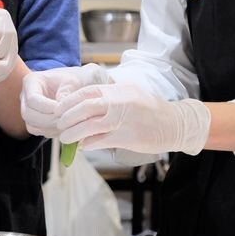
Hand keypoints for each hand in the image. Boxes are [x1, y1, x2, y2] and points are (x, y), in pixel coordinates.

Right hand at [20, 64, 111, 137]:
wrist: (73, 85)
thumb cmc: (72, 80)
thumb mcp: (71, 82)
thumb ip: (65, 93)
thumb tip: (60, 110)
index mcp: (31, 81)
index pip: (32, 99)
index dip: (47, 108)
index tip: (63, 111)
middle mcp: (24, 96)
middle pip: (28, 114)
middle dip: (47, 120)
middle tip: (65, 121)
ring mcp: (27, 109)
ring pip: (31, 125)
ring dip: (49, 128)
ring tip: (66, 126)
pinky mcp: (33, 121)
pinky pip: (37, 131)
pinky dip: (50, 132)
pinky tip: (64, 129)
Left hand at [54, 83, 209, 154]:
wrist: (175, 123)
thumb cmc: (149, 109)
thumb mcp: (129, 93)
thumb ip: (108, 96)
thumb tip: (82, 104)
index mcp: (117, 90)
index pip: (85, 92)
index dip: (68, 102)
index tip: (59, 110)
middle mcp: (119, 102)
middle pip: (83, 108)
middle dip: (67, 118)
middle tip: (59, 125)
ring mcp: (123, 120)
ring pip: (89, 126)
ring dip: (73, 133)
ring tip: (65, 138)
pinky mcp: (128, 137)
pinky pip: (100, 141)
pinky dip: (88, 144)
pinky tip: (83, 145)